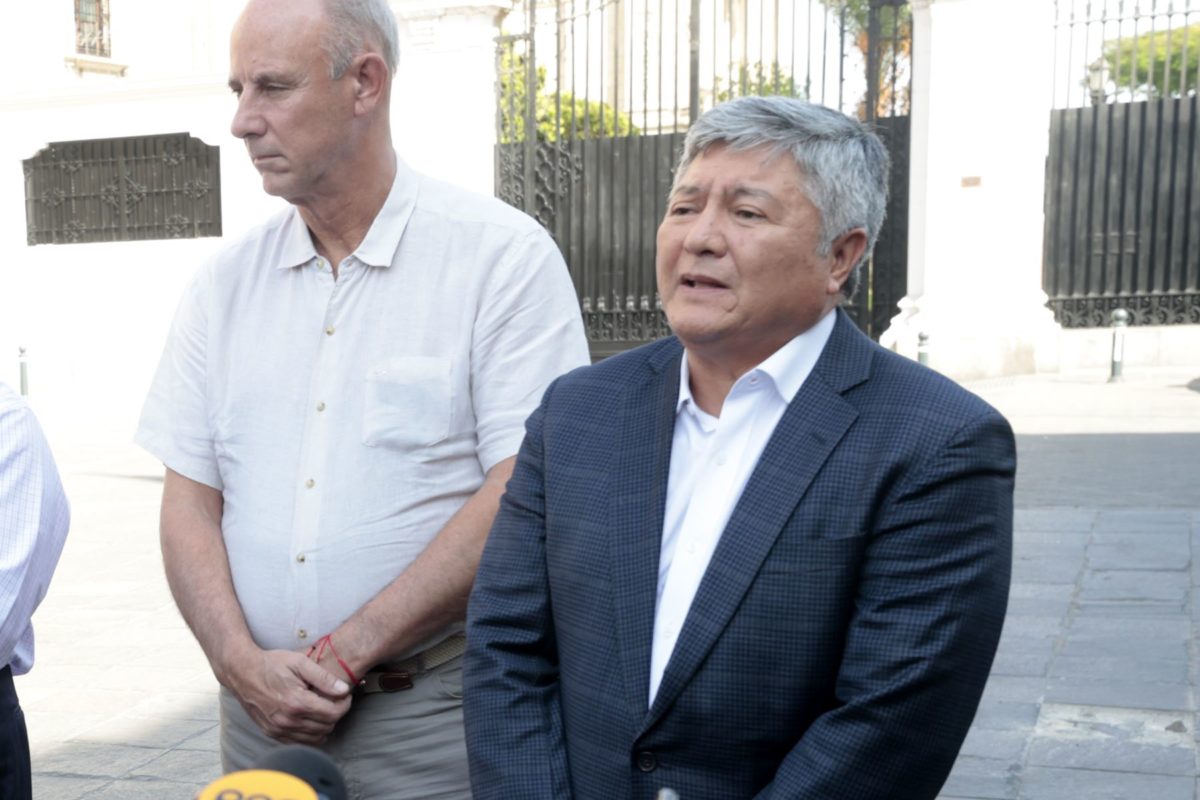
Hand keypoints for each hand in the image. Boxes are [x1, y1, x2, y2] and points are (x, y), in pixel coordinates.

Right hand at [228, 648, 352, 744]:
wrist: (243, 672)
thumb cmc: (272, 664)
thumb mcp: (300, 662)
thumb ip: (324, 678)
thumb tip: (344, 690)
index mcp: (297, 702)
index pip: (333, 713)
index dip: (345, 704)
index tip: (345, 695)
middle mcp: (288, 720)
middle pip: (326, 727)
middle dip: (336, 714)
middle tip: (335, 700)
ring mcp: (278, 729)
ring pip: (315, 738)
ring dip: (325, 725)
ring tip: (323, 708)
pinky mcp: (272, 733)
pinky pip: (299, 742)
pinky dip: (310, 734)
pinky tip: (310, 718)